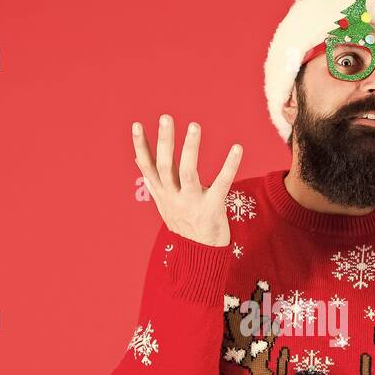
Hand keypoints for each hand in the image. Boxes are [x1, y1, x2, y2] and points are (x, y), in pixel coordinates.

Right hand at [131, 114, 242, 247]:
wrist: (199, 256)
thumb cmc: (185, 224)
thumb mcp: (164, 204)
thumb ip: (154, 181)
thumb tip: (139, 160)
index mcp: (162, 194)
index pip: (148, 167)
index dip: (141, 147)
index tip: (137, 125)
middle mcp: (174, 198)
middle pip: (165, 166)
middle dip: (165, 141)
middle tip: (165, 117)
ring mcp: (192, 203)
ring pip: (187, 173)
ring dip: (190, 148)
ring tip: (194, 126)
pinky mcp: (212, 208)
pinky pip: (221, 184)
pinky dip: (229, 165)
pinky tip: (237, 148)